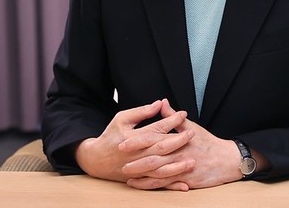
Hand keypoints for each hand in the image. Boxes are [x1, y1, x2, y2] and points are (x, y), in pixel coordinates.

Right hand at [74, 100, 195, 186]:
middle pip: (161, 148)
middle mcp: (137, 154)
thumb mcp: (122, 119)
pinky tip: (184, 185)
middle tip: (193, 134)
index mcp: (133, 137)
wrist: (95, 160)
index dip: (171, 120)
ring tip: (192, 161)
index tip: (184, 114)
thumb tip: (160, 103)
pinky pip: (158, 184)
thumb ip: (142, 112)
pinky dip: (171, 185)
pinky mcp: (140, 179)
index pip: (156, 128)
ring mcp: (138, 169)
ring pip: (161, 169)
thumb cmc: (110, 136)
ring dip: (178, 166)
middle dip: (179, 141)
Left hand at [123, 100, 242, 190]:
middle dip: (134, 159)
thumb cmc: (209, 142)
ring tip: (125, 173)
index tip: (123, 142)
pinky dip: (150, 185)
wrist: (227, 160)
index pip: (154, 139)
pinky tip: (138, 184)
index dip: (138, 141)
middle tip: (119, 159)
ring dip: (139, 174)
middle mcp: (178, 154)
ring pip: (156, 173)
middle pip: (152, 157)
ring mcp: (181, 169)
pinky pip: (164, 184)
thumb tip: (163, 102)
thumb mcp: (193, 127)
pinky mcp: (184, 180)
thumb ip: (174, 117)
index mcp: (178, 140)